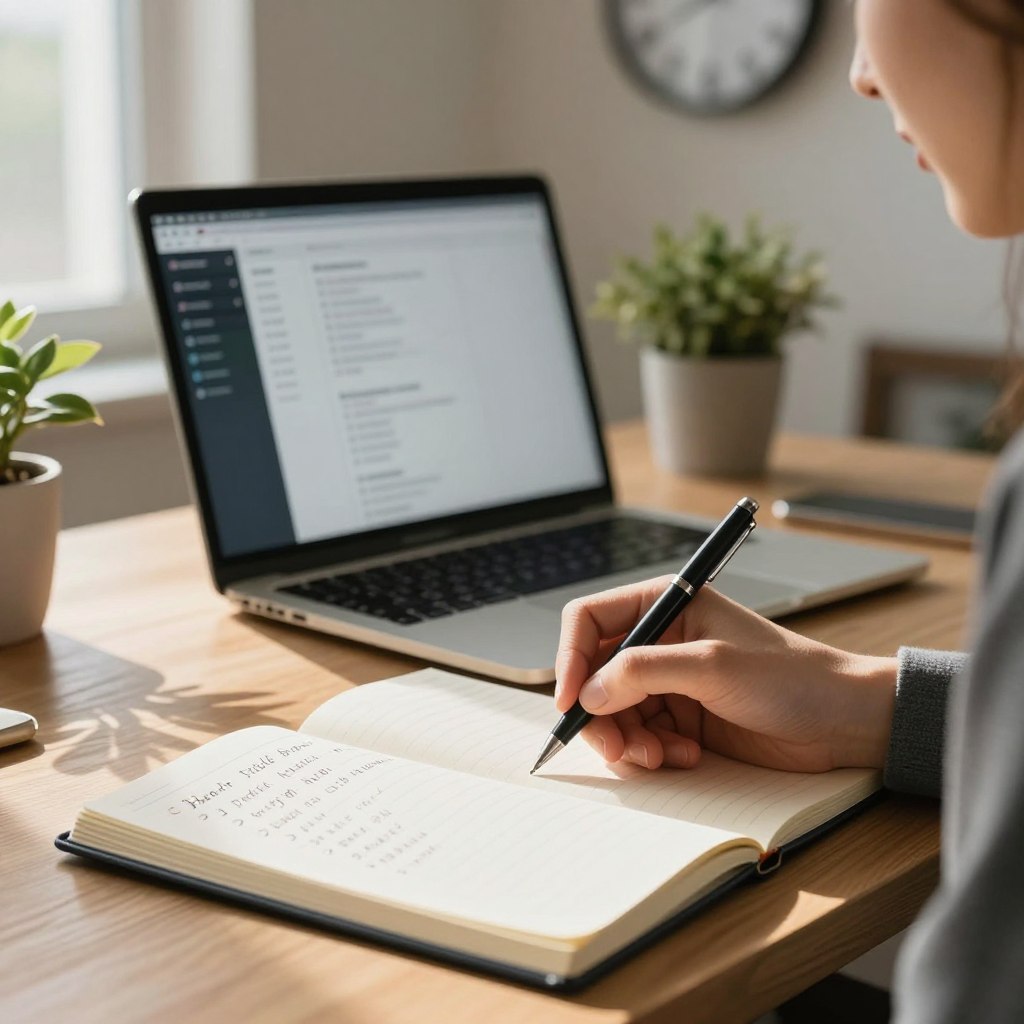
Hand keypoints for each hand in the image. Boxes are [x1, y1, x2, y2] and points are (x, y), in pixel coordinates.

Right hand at [555, 578, 896, 772]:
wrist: (841, 721)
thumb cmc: (790, 677)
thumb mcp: (713, 665)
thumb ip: (644, 671)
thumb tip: (589, 691)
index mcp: (664, 605)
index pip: (589, 621)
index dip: (570, 659)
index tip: (570, 701)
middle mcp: (659, 640)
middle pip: (594, 675)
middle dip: (600, 714)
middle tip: (618, 747)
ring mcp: (669, 682)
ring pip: (613, 712)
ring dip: (628, 740)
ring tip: (660, 756)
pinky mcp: (680, 717)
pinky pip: (639, 737)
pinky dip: (652, 752)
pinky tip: (685, 755)